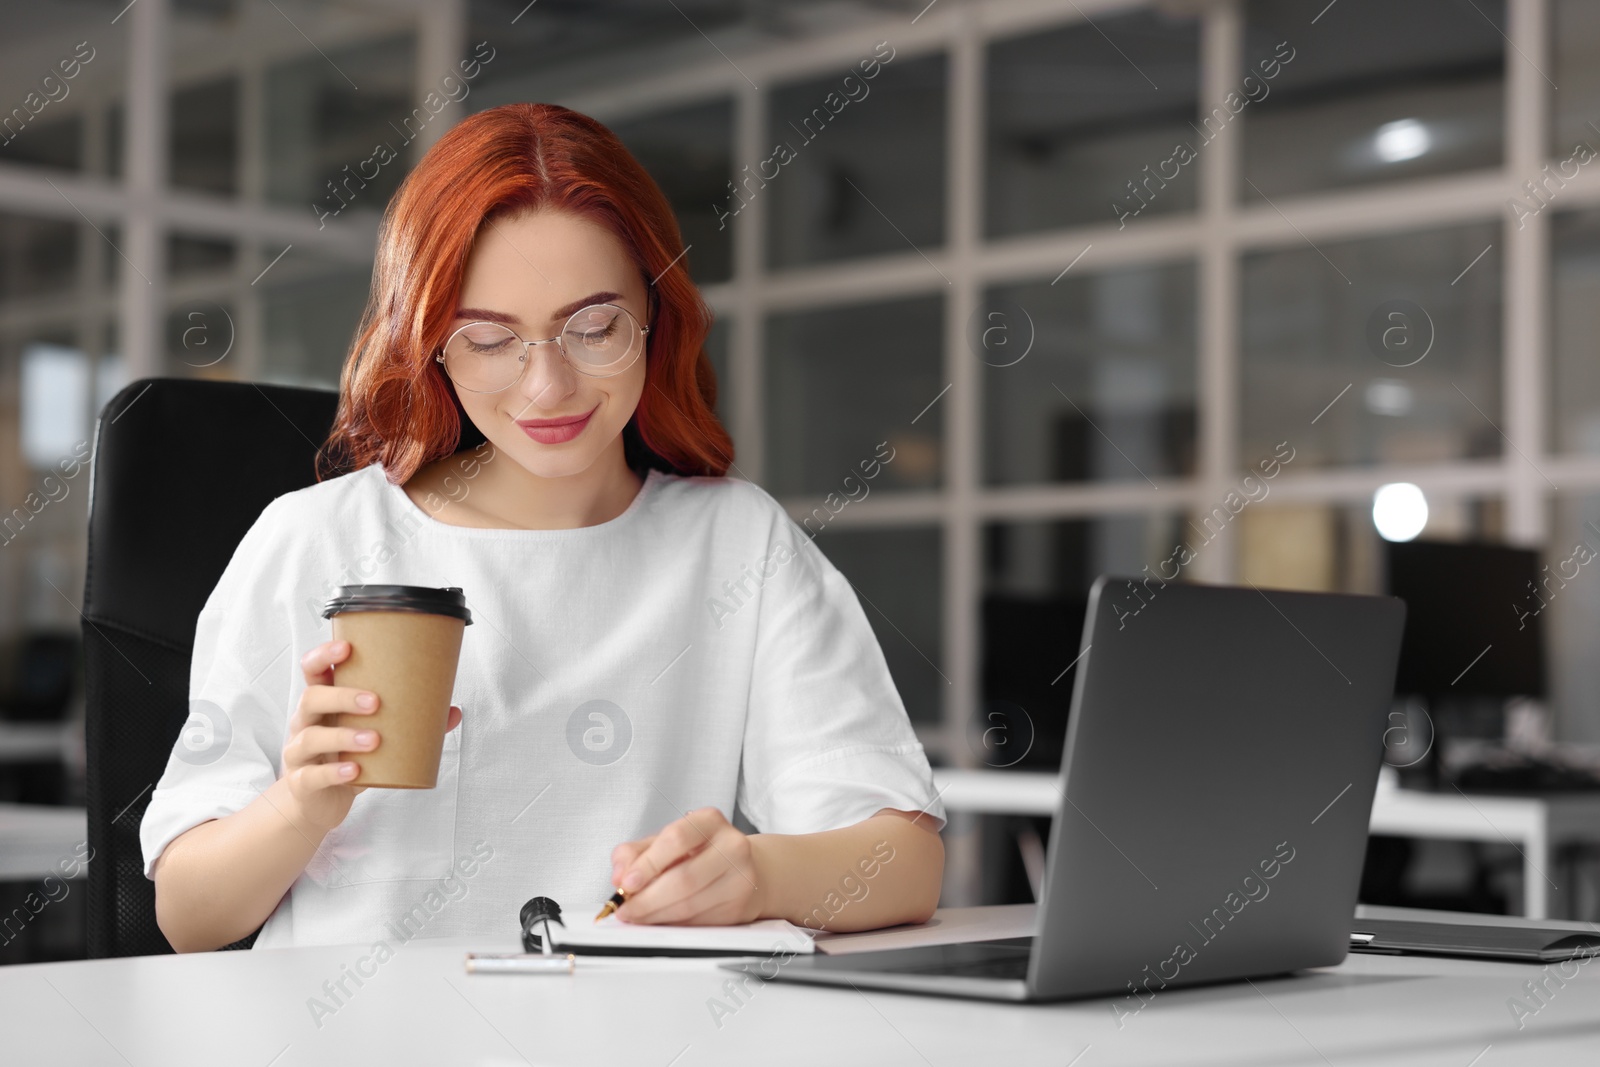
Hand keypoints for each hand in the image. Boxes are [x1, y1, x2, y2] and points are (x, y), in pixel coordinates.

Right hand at [282, 639, 461, 833]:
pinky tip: (354, 771)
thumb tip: (453, 711)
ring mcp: (299, 753)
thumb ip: (409, 723)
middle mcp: (305, 723)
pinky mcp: (302, 783)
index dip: (323, 655)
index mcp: (322, 704)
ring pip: (311, 737)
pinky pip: (312, 775)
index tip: (347, 647)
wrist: (320, 803)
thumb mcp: (373, 736)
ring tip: (373, 740)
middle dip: (342, 696)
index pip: (312, 670)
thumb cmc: (347, 757)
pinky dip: (334, 772)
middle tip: (376, 702)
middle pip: (311, 698)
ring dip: (343, 736)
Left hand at [609, 807, 763, 924]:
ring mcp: (740, 878)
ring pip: (690, 905)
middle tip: (626, 908)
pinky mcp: (740, 906)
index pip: (676, 839)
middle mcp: (731, 846)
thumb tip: (620, 874)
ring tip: (638, 916)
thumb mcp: (665, 842)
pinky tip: (660, 919)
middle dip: (647, 900)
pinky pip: (698, 922)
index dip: (648, 864)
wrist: (743, 867)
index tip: (626, 883)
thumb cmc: (699, 852)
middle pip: (683, 879)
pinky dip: (673, 924)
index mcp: (710, 821)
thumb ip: (636, 852)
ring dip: (656, 916)